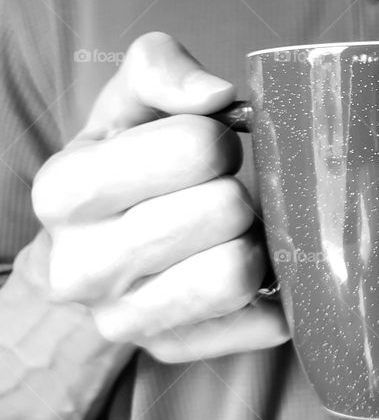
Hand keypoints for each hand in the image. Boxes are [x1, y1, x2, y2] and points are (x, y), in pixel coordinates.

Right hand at [31, 32, 288, 362]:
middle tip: (224, 188)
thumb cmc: (127, 157)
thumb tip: (218, 95)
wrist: (99, 244)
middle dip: (238, 188)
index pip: (196, 148)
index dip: (219, 137)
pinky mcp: (175, 349)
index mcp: (64, 190)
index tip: (209, 144)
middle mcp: (81, 267)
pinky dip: (273, 286)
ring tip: (235, 227)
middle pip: (225, 209)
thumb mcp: (130, 99)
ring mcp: (125, 320)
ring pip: (239, 272)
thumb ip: (163, 70)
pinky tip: (248, 264)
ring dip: (256, 238)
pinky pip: (264, 320)